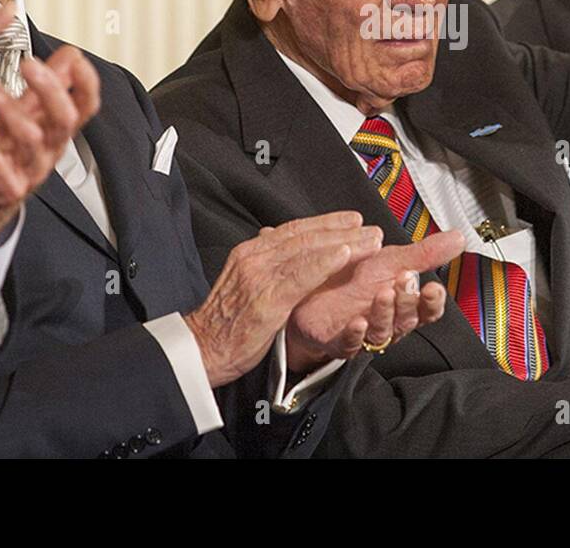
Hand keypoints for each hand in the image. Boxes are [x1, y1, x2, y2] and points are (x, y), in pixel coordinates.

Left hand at [0, 46, 100, 249]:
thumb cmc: (2, 157)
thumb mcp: (26, 117)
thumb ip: (46, 87)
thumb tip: (68, 57)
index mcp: (57, 131)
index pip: (85, 106)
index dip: (86, 82)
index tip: (73, 57)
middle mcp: (49, 150)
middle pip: (64, 119)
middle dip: (50, 89)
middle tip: (29, 63)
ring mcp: (29, 170)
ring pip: (29, 138)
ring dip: (7, 106)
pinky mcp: (5, 187)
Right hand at [184, 212, 383, 387]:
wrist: (200, 350)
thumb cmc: (226, 323)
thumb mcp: (245, 284)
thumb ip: (266, 266)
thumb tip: (286, 251)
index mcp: (250, 252)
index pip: (293, 230)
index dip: (325, 223)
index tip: (350, 220)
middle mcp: (255, 257)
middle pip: (304, 235)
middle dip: (340, 229)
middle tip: (369, 227)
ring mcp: (260, 276)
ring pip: (308, 251)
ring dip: (343, 242)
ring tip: (369, 239)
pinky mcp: (267, 299)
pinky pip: (301, 276)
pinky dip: (324, 262)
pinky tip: (344, 255)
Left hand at [284, 231, 463, 371]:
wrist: (315, 290)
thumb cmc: (355, 279)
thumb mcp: (392, 260)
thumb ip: (426, 253)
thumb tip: (458, 239)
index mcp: (404, 303)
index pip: (426, 308)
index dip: (432, 301)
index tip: (434, 287)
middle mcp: (387, 321)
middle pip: (406, 319)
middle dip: (408, 300)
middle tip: (405, 279)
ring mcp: (364, 332)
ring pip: (381, 331)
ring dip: (385, 313)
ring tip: (383, 293)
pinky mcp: (339, 341)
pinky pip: (350, 344)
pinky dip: (355, 334)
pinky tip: (356, 321)